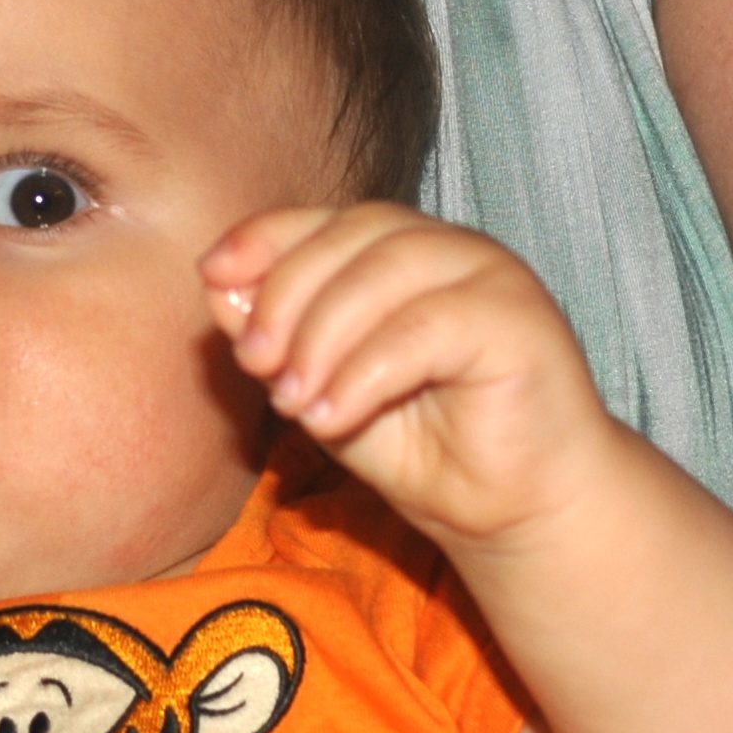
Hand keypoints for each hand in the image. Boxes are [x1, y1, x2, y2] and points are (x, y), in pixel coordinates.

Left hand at [203, 205, 622, 553]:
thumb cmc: (427, 452)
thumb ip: (278, 342)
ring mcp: (491, 276)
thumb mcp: (326, 393)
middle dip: (286, 294)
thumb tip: (218, 289)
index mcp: (402, 252)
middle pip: (351, 235)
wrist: (515, 513)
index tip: (212, 275)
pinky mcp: (520, 319)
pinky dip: (365, 370)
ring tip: (293, 402)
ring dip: (322, 335)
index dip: (265, 238)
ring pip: (386, 271)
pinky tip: (334, 416)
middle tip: (255, 364)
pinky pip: (426, 326)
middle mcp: (449, 250)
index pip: (325, 219)